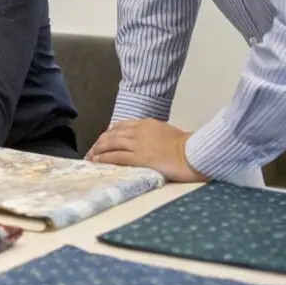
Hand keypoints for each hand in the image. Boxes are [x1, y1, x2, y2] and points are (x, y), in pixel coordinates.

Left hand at [88, 119, 206, 181]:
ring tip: (91, 156)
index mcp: (147, 123)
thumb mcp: (167, 131)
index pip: (122, 126)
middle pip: (113, 134)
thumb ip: (153, 133)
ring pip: (111, 144)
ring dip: (99, 150)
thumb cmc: (187, 146)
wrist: (194, 153)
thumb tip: (146, 140)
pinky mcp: (139, 157)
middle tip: (93, 150)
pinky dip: (104, 158)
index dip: (110, 133)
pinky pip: (116, 156)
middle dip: (101, 142)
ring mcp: (138, 144)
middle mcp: (139, 131)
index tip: (104, 139)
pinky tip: (98, 161)